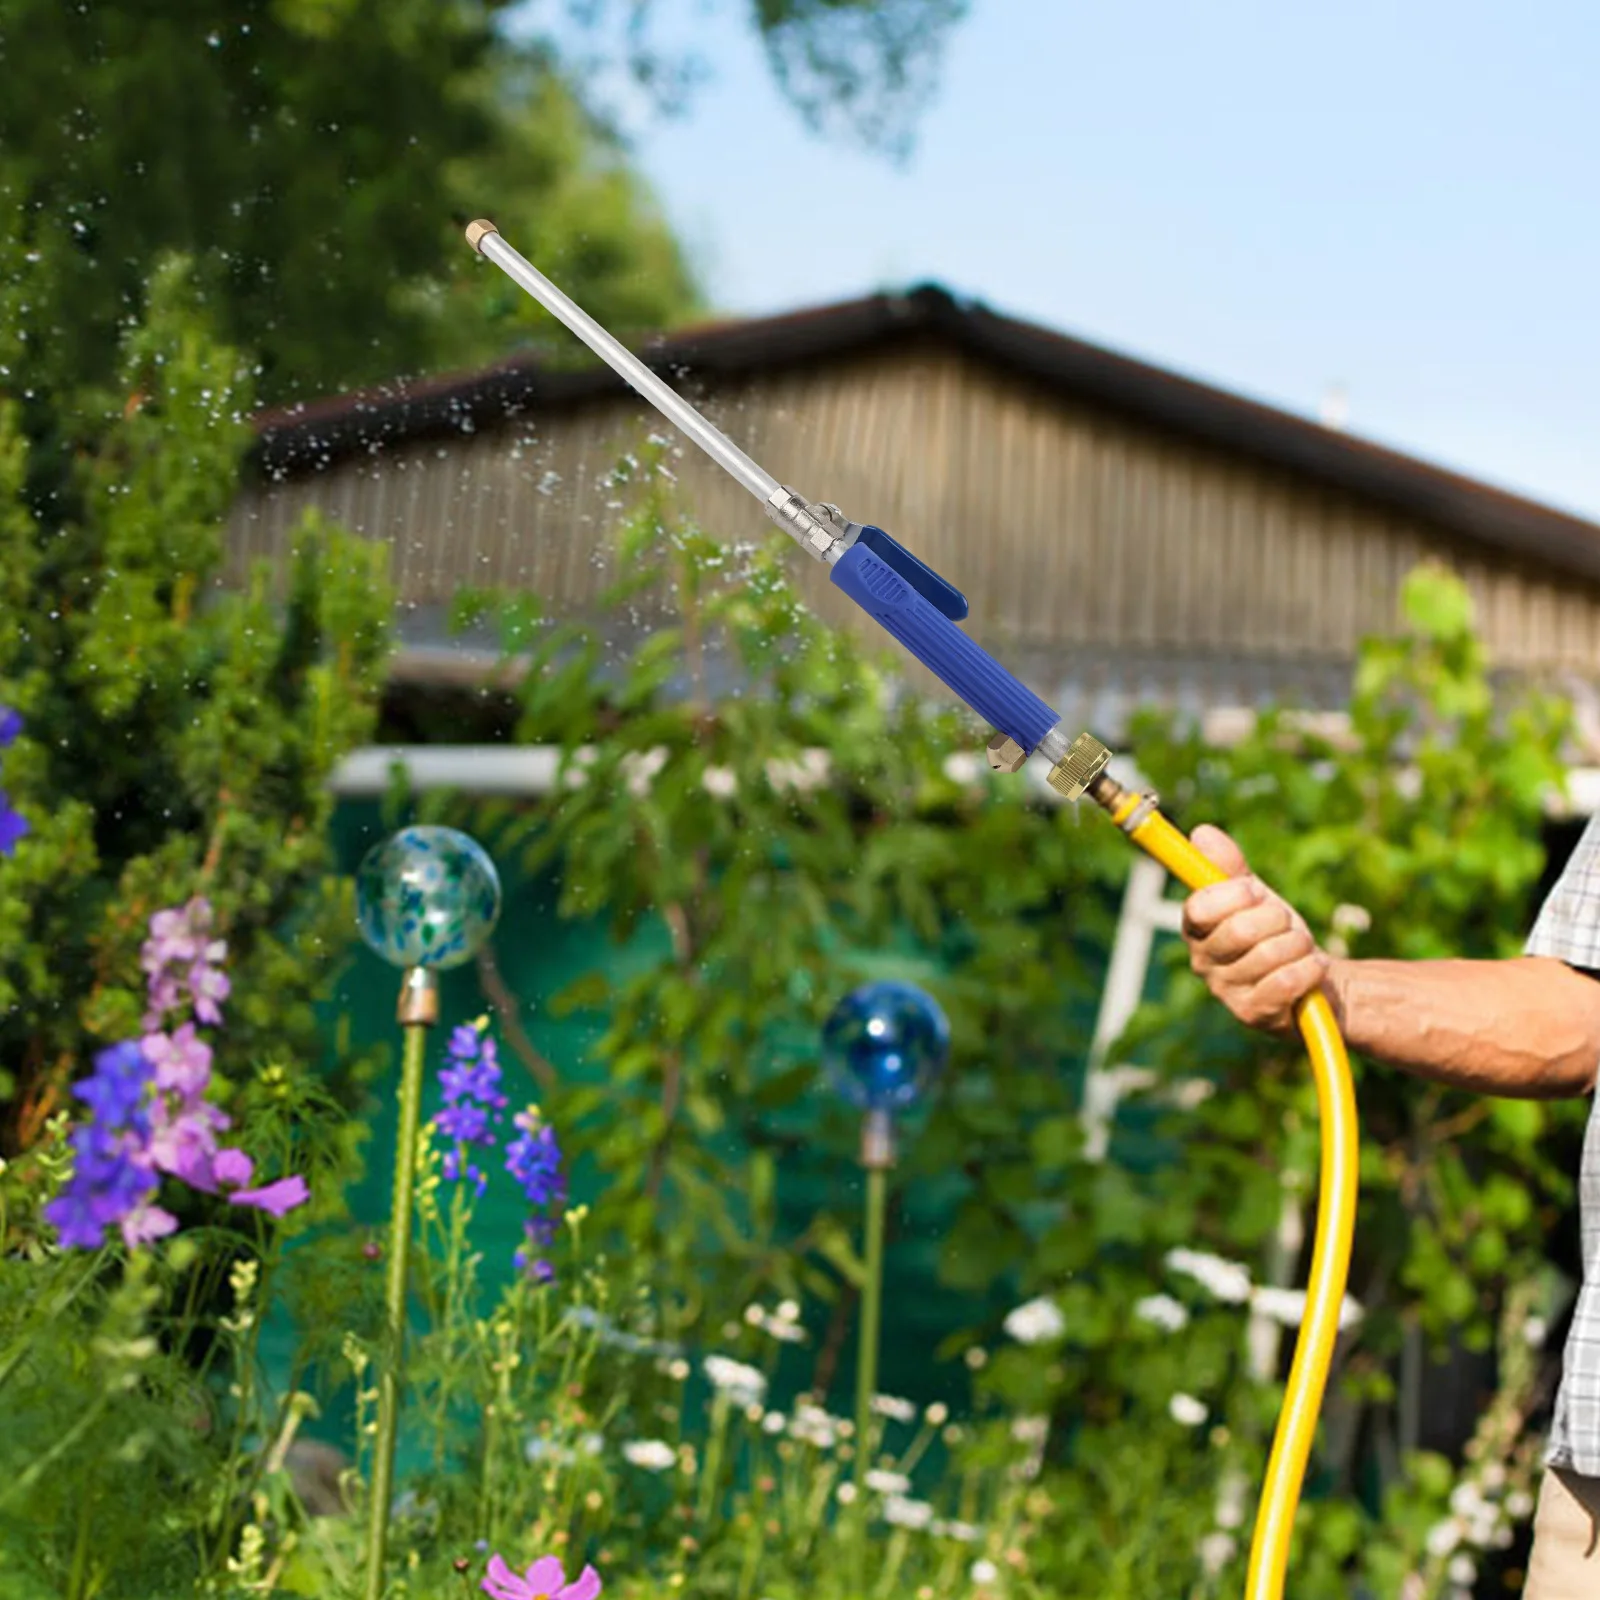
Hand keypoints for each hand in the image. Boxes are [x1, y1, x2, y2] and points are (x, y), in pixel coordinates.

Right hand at [1180, 825, 1329, 1035]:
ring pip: (1269, 954)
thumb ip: (1228, 866)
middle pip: (1239, 930)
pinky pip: (1285, 982)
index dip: (1232, 895)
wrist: (1313, 977)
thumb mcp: (1254, 896)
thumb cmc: (1275, 932)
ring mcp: (1226, 991)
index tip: (1255, 890)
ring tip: (1299, 948)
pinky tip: (1311, 969)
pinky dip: (1309, 968)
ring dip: (1298, 944)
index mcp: (1196, 929)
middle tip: (1285, 923)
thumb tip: (1202, 833)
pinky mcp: (1253, 1014)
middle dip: (1276, 919)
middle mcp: (1203, 962)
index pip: (1199, 908)